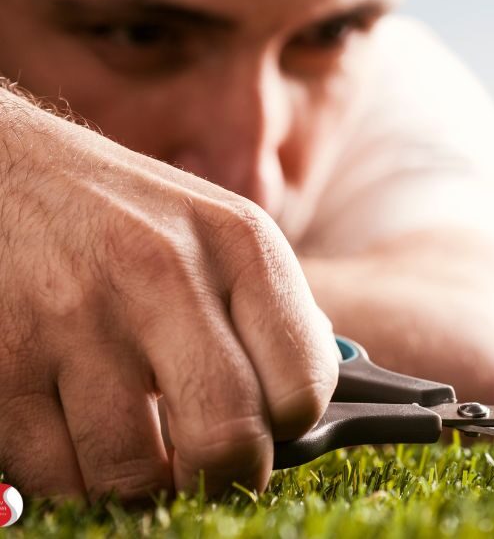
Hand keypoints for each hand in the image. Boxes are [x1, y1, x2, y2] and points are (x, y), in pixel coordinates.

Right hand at [0, 89, 337, 500]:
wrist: (4, 169)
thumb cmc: (123, 215)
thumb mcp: (216, 229)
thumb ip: (266, 312)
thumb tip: (302, 407)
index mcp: (238, 242)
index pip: (304, 384)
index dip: (291, 427)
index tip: (268, 429)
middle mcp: (164, 273)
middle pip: (228, 441)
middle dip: (225, 476)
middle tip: (207, 468)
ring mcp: (77, 317)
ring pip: (136, 476)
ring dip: (143, 482)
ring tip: (137, 443)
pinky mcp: (2, 360)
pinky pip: (57, 476)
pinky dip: (74, 476)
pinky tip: (79, 431)